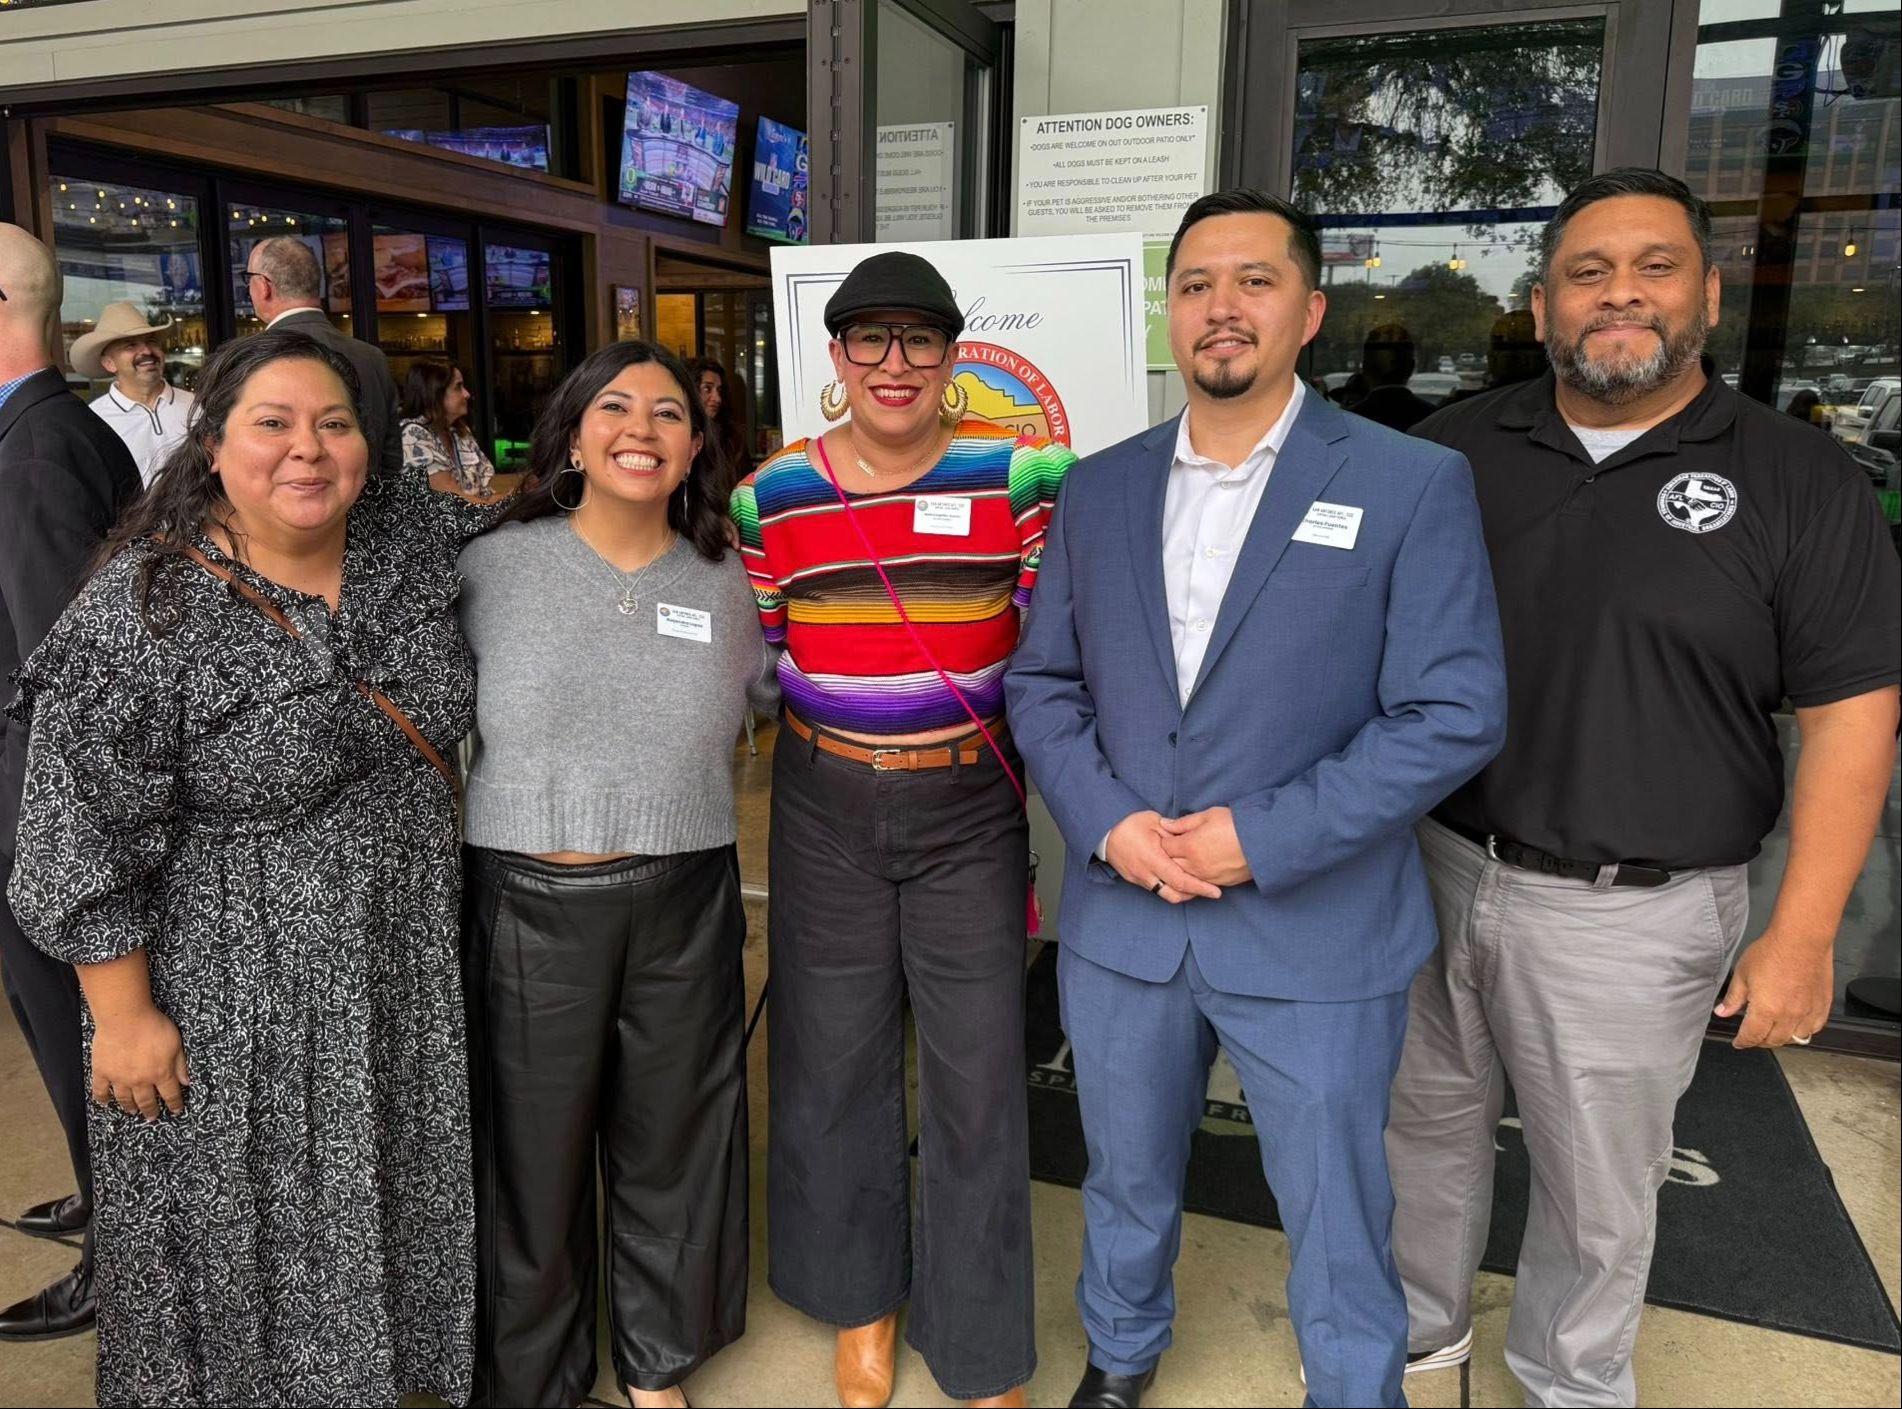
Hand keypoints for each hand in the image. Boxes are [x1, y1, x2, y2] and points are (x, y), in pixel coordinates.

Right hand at [91, 1005, 189, 1120]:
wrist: (125, 1018)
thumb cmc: (153, 1026)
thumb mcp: (176, 1043)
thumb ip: (181, 1064)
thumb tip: (186, 1082)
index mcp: (161, 1073)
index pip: (170, 1095)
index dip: (174, 1105)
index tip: (175, 1111)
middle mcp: (140, 1080)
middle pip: (147, 1101)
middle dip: (151, 1111)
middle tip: (152, 1116)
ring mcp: (119, 1078)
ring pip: (125, 1099)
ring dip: (130, 1107)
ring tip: (133, 1112)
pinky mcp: (102, 1072)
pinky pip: (100, 1090)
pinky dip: (103, 1099)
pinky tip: (105, 1103)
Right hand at [1105, 810, 1221, 902]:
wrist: (1104, 833)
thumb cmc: (1129, 824)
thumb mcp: (1153, 821)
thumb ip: (1174, 833)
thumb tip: (1191, 839)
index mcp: (1153, 859)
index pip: (1181, 880)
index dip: (1200, 888)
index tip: (1216, 891)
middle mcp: (1146, 873)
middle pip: (1175, 895)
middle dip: (1195, 895)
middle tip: (1211, 891)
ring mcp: (1140, 879)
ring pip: (1166, 896)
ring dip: (1183, 894)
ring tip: (1197, 887)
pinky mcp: (1136, 881)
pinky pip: (1157, 890)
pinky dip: (1171, 889)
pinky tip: (1180, 881)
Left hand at [1159, 807, 1253, 887]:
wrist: (1263, 842)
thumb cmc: (1236, 824)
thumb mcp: (1209, 815)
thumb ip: (1184, 822)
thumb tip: (1165, 824)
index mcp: (1189, 846)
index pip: (1165, 847)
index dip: (1164, 840)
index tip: (1169, 836)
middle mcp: (1194, 865)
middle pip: (1170, 864)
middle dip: (1169, 856)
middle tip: (1174, 847)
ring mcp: (1206, 876)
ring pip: (1183, 876)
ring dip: (1181, 868)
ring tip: (1187, 857)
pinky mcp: (1219, 883)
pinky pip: (1199, 883)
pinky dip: (1195, 877)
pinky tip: (1200, 868)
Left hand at [1714, 931, 1833, 1049]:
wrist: (1802, 940)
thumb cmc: (1773, 952)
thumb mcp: (1743, 974)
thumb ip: (1733, 998)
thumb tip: (1723, 1012)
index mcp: (1766, 1010)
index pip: (1752, 1036)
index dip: (1743, 1042)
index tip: (1739, 1042)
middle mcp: (1789, 1016)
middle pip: (1773, 1041)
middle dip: (1759, 1041)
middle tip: (1753, 1036)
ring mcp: (1808, 1013)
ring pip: (1795, 1039)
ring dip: (1781, 1038)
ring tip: (1773, 1031)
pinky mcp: (1823, 1006)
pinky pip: (1814, 1029)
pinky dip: (1803, 1031)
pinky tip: (1796, 1025)